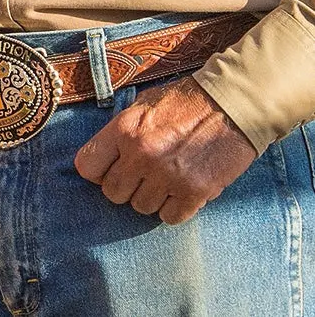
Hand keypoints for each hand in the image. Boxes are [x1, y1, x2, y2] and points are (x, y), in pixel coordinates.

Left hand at [73, 76, 256, 223]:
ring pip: (140, 207)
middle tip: (141, 176)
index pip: (87, 166)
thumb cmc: (185, 102)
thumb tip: (105, 156)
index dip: (97, 171)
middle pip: (112, 192)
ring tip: (164, 179)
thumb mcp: (142, 105)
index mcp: (123, 129)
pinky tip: (180, 191)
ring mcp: (167, 175)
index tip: (108, 170)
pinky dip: (173, 209)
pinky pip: (169, 217)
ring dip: (150, 197)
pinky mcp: (194, 192)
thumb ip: (121, 132)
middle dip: (125, 186)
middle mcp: (141, 154)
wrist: (231, 106)